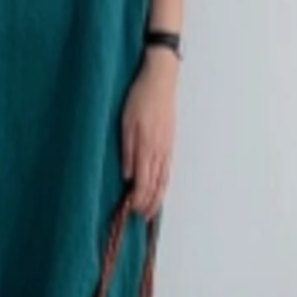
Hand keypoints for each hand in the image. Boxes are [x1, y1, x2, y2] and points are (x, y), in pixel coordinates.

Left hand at [121, 49, 178, 217]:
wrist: (161, 79)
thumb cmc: (140, 98)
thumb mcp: (126, 122)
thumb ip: (127, 150)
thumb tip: (127, 175)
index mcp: (148, 148)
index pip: (143, 182)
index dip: (139, 199)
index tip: (132, 210)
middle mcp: (160, 151)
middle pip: (156, 185)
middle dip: (150, 203)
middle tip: (142, 217)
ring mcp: (167, 147)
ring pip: (164, 179)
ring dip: (158, 197)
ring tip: (152, 209)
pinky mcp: (170, 142)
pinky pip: (168, 169)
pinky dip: (164, 183)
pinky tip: (160, 187)